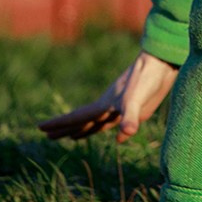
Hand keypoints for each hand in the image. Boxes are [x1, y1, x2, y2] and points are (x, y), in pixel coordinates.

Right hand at [39, 52, 178, 141]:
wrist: (162, 64)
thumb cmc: (146, 79)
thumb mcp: (136, 100)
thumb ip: (129, 117)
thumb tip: (125, 135)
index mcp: (103, 105)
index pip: (76, 117)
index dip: (58, 124)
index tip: (40, 128)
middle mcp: (108, 106)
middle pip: (81, 121)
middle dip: (64, 129)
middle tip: (47, 136)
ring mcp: (120, 107)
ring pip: (96, 121)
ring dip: (83, 129)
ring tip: (71, 137)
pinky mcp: (135, 108)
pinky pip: (116, 121)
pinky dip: (110, 128)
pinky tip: (117, 136)